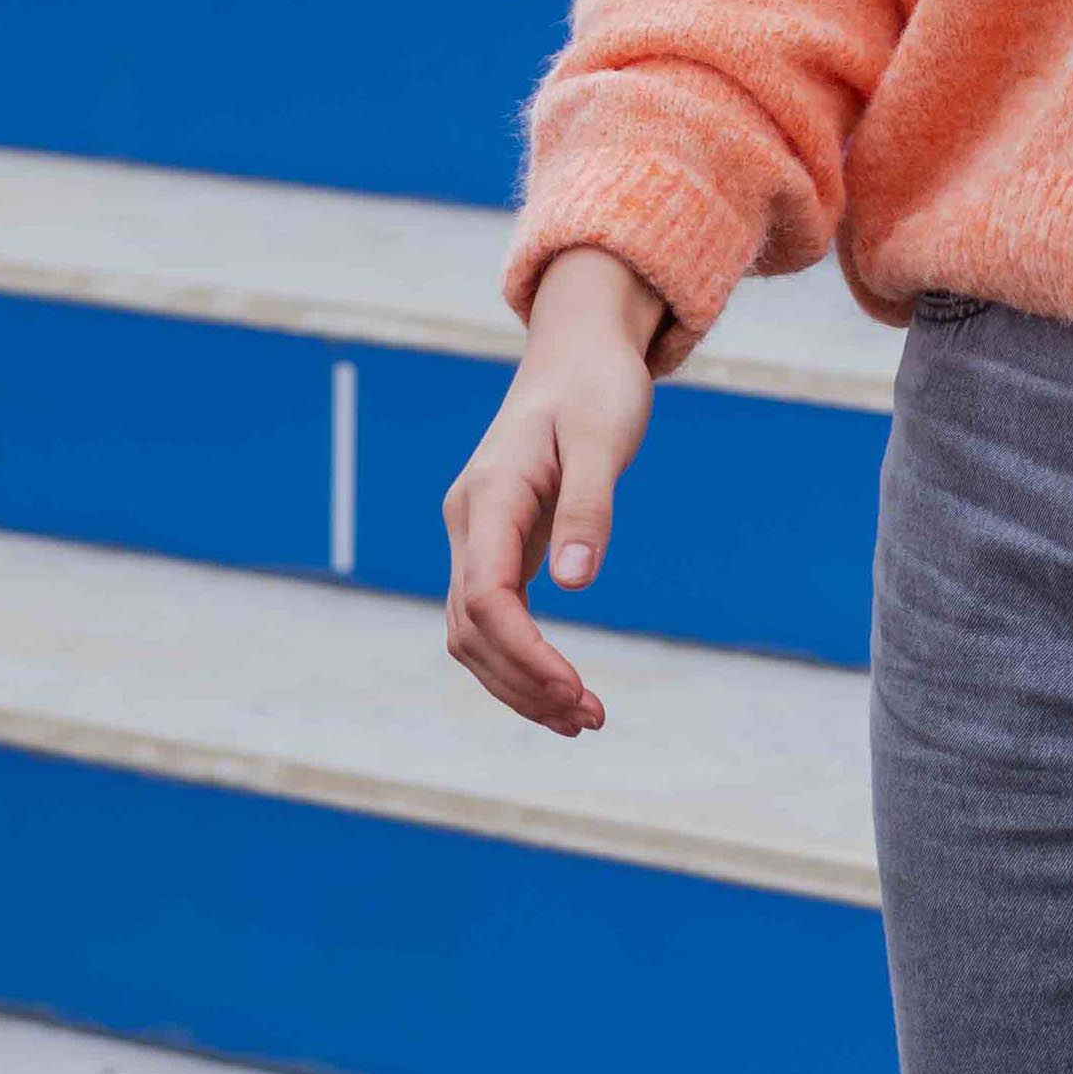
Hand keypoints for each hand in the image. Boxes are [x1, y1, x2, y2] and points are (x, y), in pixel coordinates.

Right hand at [443, 248, 665, 731]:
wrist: (577, 354)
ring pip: (473, 633)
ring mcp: (477, 537)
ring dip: (519, 684)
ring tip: (584, 719)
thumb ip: (589, 508)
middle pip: (471, 629)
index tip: (574, 691)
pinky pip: (492, 619)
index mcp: (491, 497)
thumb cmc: (595, 389)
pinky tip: (560, 692)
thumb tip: (575, 583)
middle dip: (523, 682)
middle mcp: (470, 523)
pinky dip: (520, 662)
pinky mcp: (496, 546)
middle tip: (591, 718)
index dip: (524, 654)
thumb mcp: (602, 438)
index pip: (486, 597)